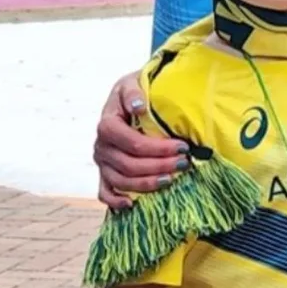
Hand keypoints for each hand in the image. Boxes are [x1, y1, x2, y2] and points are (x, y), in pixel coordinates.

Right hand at [93, 74, 188, 208]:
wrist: (128, 98)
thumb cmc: (134, 92)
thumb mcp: (133, 83)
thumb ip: (134, 93)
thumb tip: (139, 106)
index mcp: (107, 124)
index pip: (132, 143)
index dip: (157, 149)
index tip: (182, 147)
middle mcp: (102, 146)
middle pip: (129, 165)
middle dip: (159, 166)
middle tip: (185, 164)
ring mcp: (102, 162)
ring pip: (122, 181)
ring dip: (147, 184)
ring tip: (172, 179)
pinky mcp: (105, 173)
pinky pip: (105, 192)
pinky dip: (115, 201)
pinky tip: (131, 204)